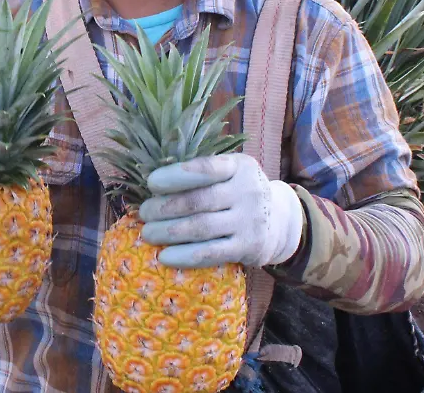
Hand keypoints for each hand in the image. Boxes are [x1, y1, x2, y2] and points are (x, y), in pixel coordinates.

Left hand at [137, 154, 303, 268]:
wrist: (279, 222)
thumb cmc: (239, 193)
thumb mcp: (230, 173)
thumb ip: (201, 174)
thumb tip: (154, 185)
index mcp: (239, 167)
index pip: (206, 169)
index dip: (176, 176)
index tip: (151, 183)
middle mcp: (248, 191)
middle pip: (198, 201)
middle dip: (165, 208)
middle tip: (144, 213)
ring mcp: (250, 221)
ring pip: (201, 227)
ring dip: (169, 231)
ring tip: (148, 233)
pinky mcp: (248, 248)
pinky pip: (211, 253)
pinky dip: (184, 256)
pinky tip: (164, 256)